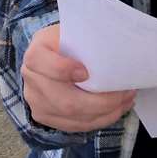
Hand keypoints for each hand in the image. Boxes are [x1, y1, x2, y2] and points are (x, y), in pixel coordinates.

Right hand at [21, 23, 135, 131]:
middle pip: (64, 101)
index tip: (86, 72)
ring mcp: (36, 101)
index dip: (62, 70)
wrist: (52, 55)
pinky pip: (75, 125)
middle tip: (124, 93)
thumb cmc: (68, 42)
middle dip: (101, 102)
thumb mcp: (72, 32)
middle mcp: (30, 79)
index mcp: (35, 53)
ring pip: (73, 116)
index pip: (40, 62)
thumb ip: (86, 40)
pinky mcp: (45, 116)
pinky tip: (115, 110)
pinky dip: (99, 120)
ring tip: (125, 101)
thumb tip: (115, 49)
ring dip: (105, 113)